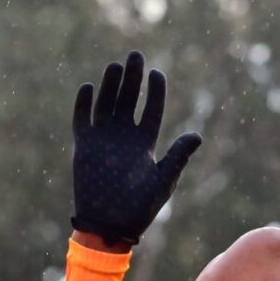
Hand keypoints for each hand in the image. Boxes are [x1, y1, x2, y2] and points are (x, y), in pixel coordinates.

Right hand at [71, 51, 201, 245]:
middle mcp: (124, 137)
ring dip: (110, 85)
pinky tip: (87, 87)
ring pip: (106, 104)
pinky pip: (82, 120)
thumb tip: (197, 134)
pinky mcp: (84, 146)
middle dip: (133, 78)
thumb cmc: (139, 207)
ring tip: (116, 66)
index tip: (157, 73)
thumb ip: (177, 156)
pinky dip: (83, 104)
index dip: (155, 91)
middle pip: (128, 99)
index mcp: (144, 142)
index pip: (151, 109)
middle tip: (136, 55)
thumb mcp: (162, 180)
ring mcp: (103, 140)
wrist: (109, 225)